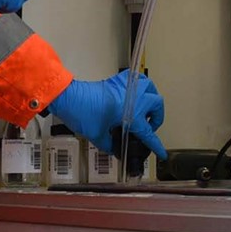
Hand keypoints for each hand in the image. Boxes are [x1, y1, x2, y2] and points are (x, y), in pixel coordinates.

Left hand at [48, 70, 166, 159]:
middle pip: (157, 104)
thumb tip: (114, 149)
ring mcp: (127, 87)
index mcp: (131, 114)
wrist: (69, 97)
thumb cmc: (82, 114)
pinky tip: (133, 94)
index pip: (148, 132)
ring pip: (150, 87)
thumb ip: (109, 144)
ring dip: (151, 98)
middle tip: (148, 127)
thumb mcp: (97, 135)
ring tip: (145, 109)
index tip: (161, 152)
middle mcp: (134, 98)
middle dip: (156, 117)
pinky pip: (135, 79)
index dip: (155, 145)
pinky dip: (138, 85)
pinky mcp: (117, 80)